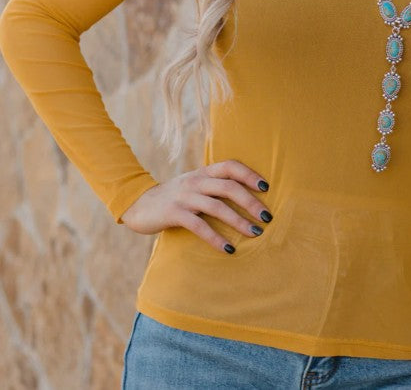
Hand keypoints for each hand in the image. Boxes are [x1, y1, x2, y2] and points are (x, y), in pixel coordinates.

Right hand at [119, 159, 270, 253]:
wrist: (139, 204)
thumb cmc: (175, 196)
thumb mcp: (195, 185)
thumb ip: (215, 185)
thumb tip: (248, 197)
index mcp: (203, 172)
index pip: (230, 166)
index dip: (249, 174)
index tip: (266, 187)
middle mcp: (196, 181)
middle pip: (228, 187)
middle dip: (251, 202)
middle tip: (267, 218)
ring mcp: (184, 196)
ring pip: (217, 207)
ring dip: (239, 221)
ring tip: (256, 234)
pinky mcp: (174, 213)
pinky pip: (199, 226)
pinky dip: (216, 238)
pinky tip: (229, 249)